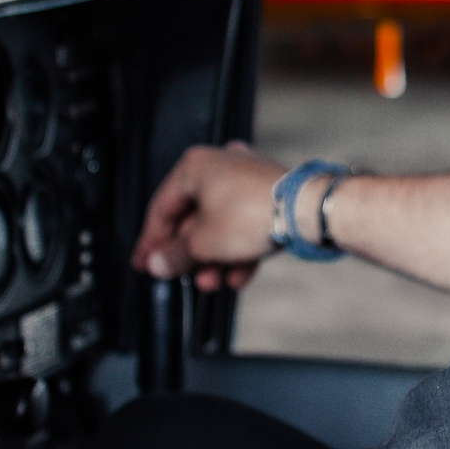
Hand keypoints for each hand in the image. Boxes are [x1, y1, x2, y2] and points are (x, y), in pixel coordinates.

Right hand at [129, 142, 285, 290]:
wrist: (305, 211)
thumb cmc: (252, 213)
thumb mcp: (202, 244)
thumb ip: (175, 255)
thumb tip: (159, 264)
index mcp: (195, 166)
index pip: (162, 208)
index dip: (150, 241)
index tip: (144, 262)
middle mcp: (221, 166)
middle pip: (193, 218)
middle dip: (189, 254)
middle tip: (181, 276)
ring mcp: (248, 178)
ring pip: (220, 224)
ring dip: (213, 258)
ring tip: (212, 282)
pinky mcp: (269, 194)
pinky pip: (244, 224)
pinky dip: (238, 250)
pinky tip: (238, 276)